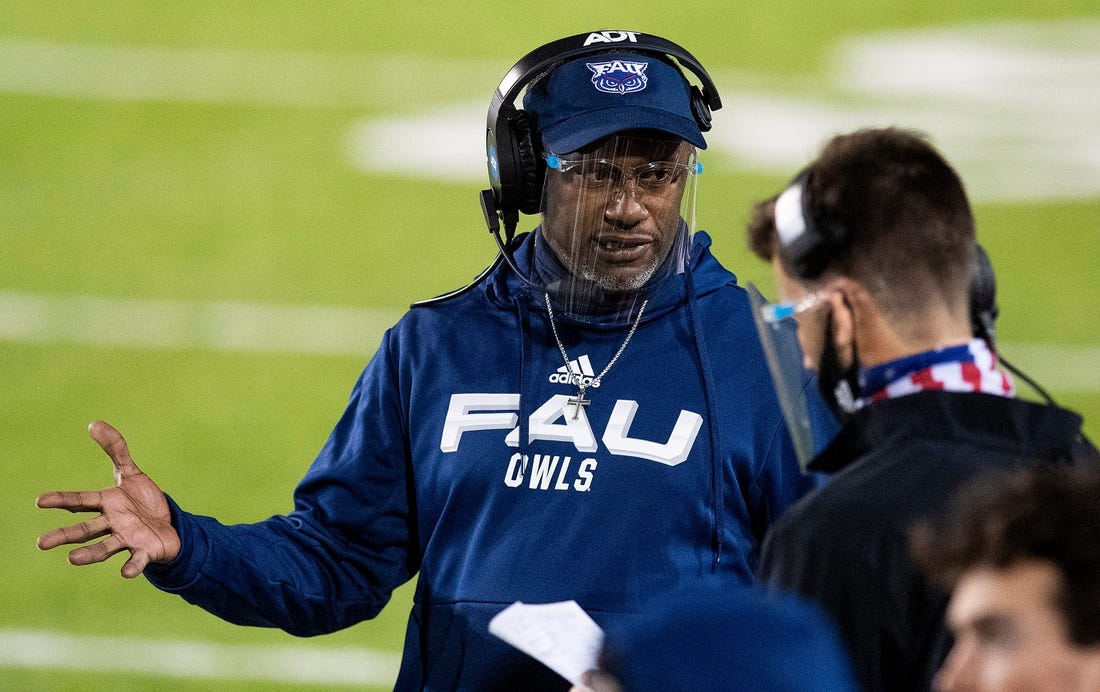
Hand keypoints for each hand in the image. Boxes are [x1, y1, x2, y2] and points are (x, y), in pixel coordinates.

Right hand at [36, 420, 180, 577]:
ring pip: (106, 548)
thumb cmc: (144, 501)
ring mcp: (128, 538)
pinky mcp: (146, 551)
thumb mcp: (132, 473)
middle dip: (65, 535)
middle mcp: (112, 523)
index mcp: (107, 504)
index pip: (80, 501)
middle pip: (86, 530)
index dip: (61, 500)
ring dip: (90, 555)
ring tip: (72, 559)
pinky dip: (132, 566)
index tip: (39, 501)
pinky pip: (137, 560)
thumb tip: (93, 423)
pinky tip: (126, 573)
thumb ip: (116, 449)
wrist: (169, 526)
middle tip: (42, 543)